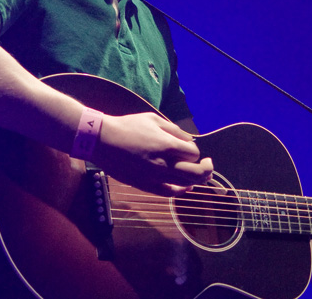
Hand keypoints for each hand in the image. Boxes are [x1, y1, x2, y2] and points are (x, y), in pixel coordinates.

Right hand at [91, 112, 213, 196]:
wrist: (102, 141)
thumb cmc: (128, 126)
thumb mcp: (153, 119)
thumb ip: (174, 130)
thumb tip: (188, 141)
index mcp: (166, 145)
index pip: (194, 153)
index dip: (195, 151)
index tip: (188, 147)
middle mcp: (164, 163)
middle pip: (196, 173)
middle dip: (206, 169)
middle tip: (208, 164)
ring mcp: (155, 177)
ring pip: (185, 184)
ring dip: (197, 180)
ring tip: (200, 175)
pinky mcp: (146, 185)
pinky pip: (169, 193)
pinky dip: (181, 190)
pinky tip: (186, 186)